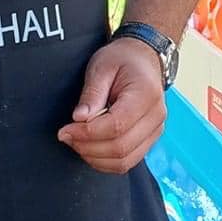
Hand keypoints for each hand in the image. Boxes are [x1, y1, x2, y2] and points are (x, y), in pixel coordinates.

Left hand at [57, 36, 165, 175]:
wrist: (143, 58)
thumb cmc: (122, 59)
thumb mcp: (101, 67)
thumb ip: (92, 93)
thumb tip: (79, 119)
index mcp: (146, 95)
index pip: (117, 125)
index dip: (87, 133)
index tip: (65, 130)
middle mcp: (156, 116)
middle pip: (121, 147)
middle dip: (88, 147)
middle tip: (66, 136)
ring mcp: (155, 130)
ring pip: (124, 161)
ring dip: (95, 158)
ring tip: (76, 142)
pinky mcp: (149, 140)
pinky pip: (127, 162)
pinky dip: (105, 162)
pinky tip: (89, 148)